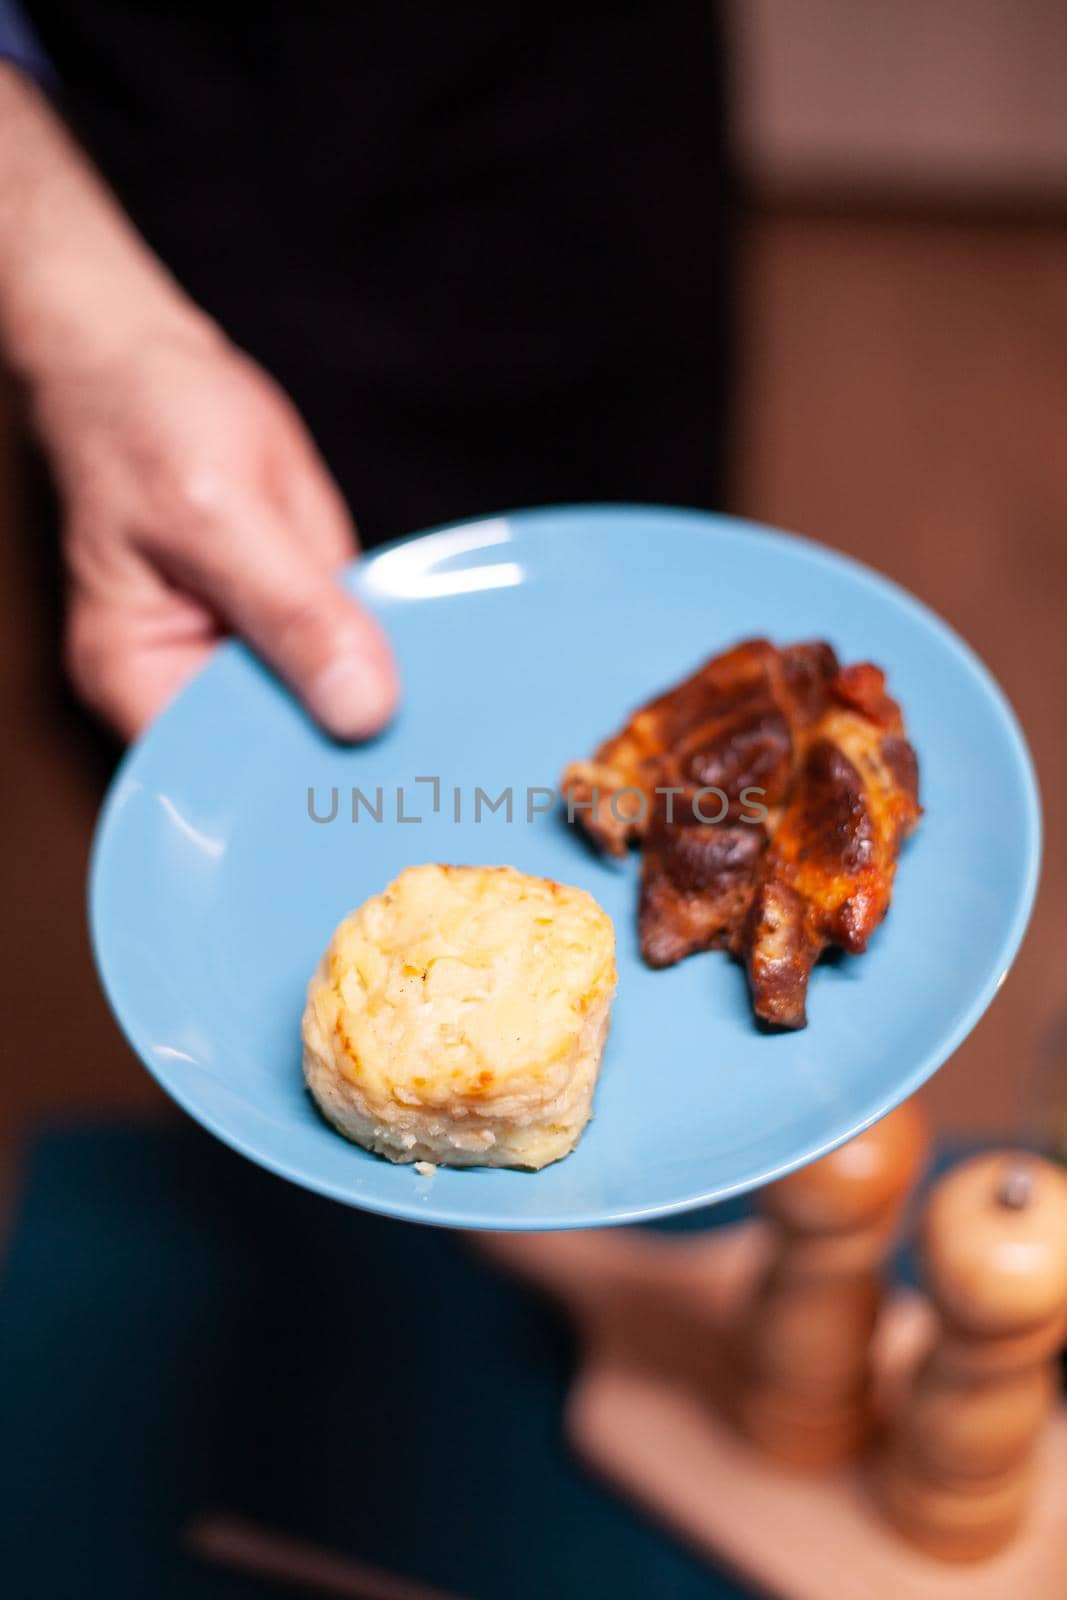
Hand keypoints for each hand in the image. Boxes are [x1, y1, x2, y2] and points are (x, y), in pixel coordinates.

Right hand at [0, 63, 396, 740]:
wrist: (151, 360)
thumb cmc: (144, 423)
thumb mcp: (219, 515)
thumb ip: (293, 615)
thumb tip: (364, 709)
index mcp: (143, 682)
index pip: (221, 783)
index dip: (296, 799)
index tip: (378, 803)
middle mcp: (194, 686)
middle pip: (280, 761)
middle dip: (351, 766)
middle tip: (439, 779)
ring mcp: (250, 658)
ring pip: (327, 716)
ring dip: (386, 719)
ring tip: (457, 740)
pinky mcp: (297, 622)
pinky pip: (351, 661)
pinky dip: (396, 667)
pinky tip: (451, 681)